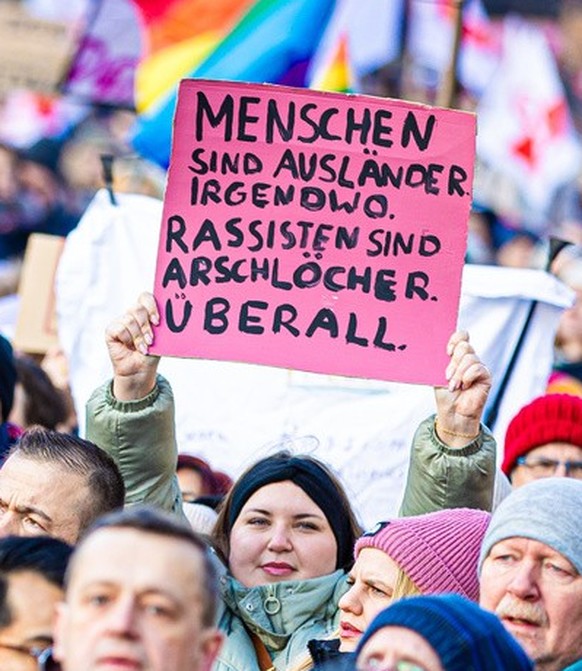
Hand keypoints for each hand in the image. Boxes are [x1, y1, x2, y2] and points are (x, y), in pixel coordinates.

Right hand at [105, 292, 160, 400]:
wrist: (140, 369)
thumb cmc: (152, 352)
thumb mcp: (160, 337)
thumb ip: (161, 325)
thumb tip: (171, 317)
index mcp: (145, 312)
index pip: (146, 297)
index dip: (151, 306)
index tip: (157, 322)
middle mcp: (132, 314)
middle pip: (137, 307)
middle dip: (146, 325)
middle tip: (151, 339)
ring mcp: (121, 321)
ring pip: (129, 319)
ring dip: (139, 337)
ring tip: (144, 348)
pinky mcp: (111, 330)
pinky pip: (120, 329)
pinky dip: (128, 340)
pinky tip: (131, 347)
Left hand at [434, 330, 490, 446]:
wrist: (452, 413)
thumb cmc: (445, 395)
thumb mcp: (438, 375)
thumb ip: (442, 361)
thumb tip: (439, 350)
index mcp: (456, 355)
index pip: (461, 336)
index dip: (455, 339)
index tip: (447, 351)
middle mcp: (468, 359)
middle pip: (464, 346)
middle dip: (454, 362)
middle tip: (447, 376)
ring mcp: (477, 367)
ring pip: (470, 358)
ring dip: (458, 373)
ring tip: (454, 386)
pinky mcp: (485, 376)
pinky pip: (478, 368)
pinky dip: (468, 377)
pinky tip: (464, 386)